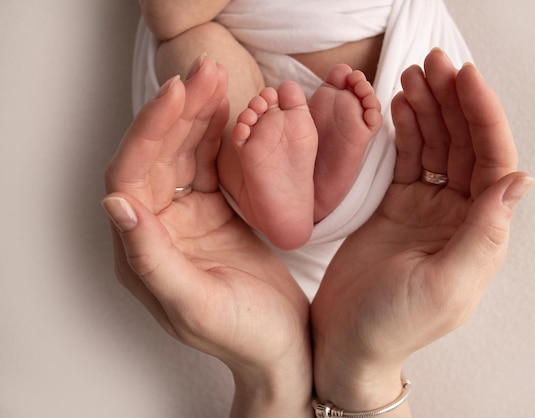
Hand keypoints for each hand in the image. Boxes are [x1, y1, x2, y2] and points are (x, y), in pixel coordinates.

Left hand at [103, 56, 310, 415]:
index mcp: (141, 252)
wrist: (284, 347)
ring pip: (185, 154)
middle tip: (206, 72)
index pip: (132, 176)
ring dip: (199, 115)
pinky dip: (219, 136)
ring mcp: (186, 219)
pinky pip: (211, 165)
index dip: (150, 132)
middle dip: (178, 110)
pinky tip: (231, 111)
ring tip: (218, 78)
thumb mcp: (196, 305)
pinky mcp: (214, 213)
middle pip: (158, 156)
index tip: (177, 95)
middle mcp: (157, 229)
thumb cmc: (243, 336)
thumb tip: (115, 205)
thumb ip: (152, 259)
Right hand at [311, 49, 532, 411]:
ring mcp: (427, 209)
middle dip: (453, 101)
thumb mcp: (445, 284)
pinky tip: (400, 105)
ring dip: (429, 109)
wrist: (345, 340)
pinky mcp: (397, 207)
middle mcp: (459, 216)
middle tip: (434, 63)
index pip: (493, 161)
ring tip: (413, 75)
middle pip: (465, 145)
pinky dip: (406, 130)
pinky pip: (408, 160)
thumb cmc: (394, 324)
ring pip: (436, 147)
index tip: (465, 79)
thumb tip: (520, 179)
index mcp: (480, 233)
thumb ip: (484, 233)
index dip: (483, 117)